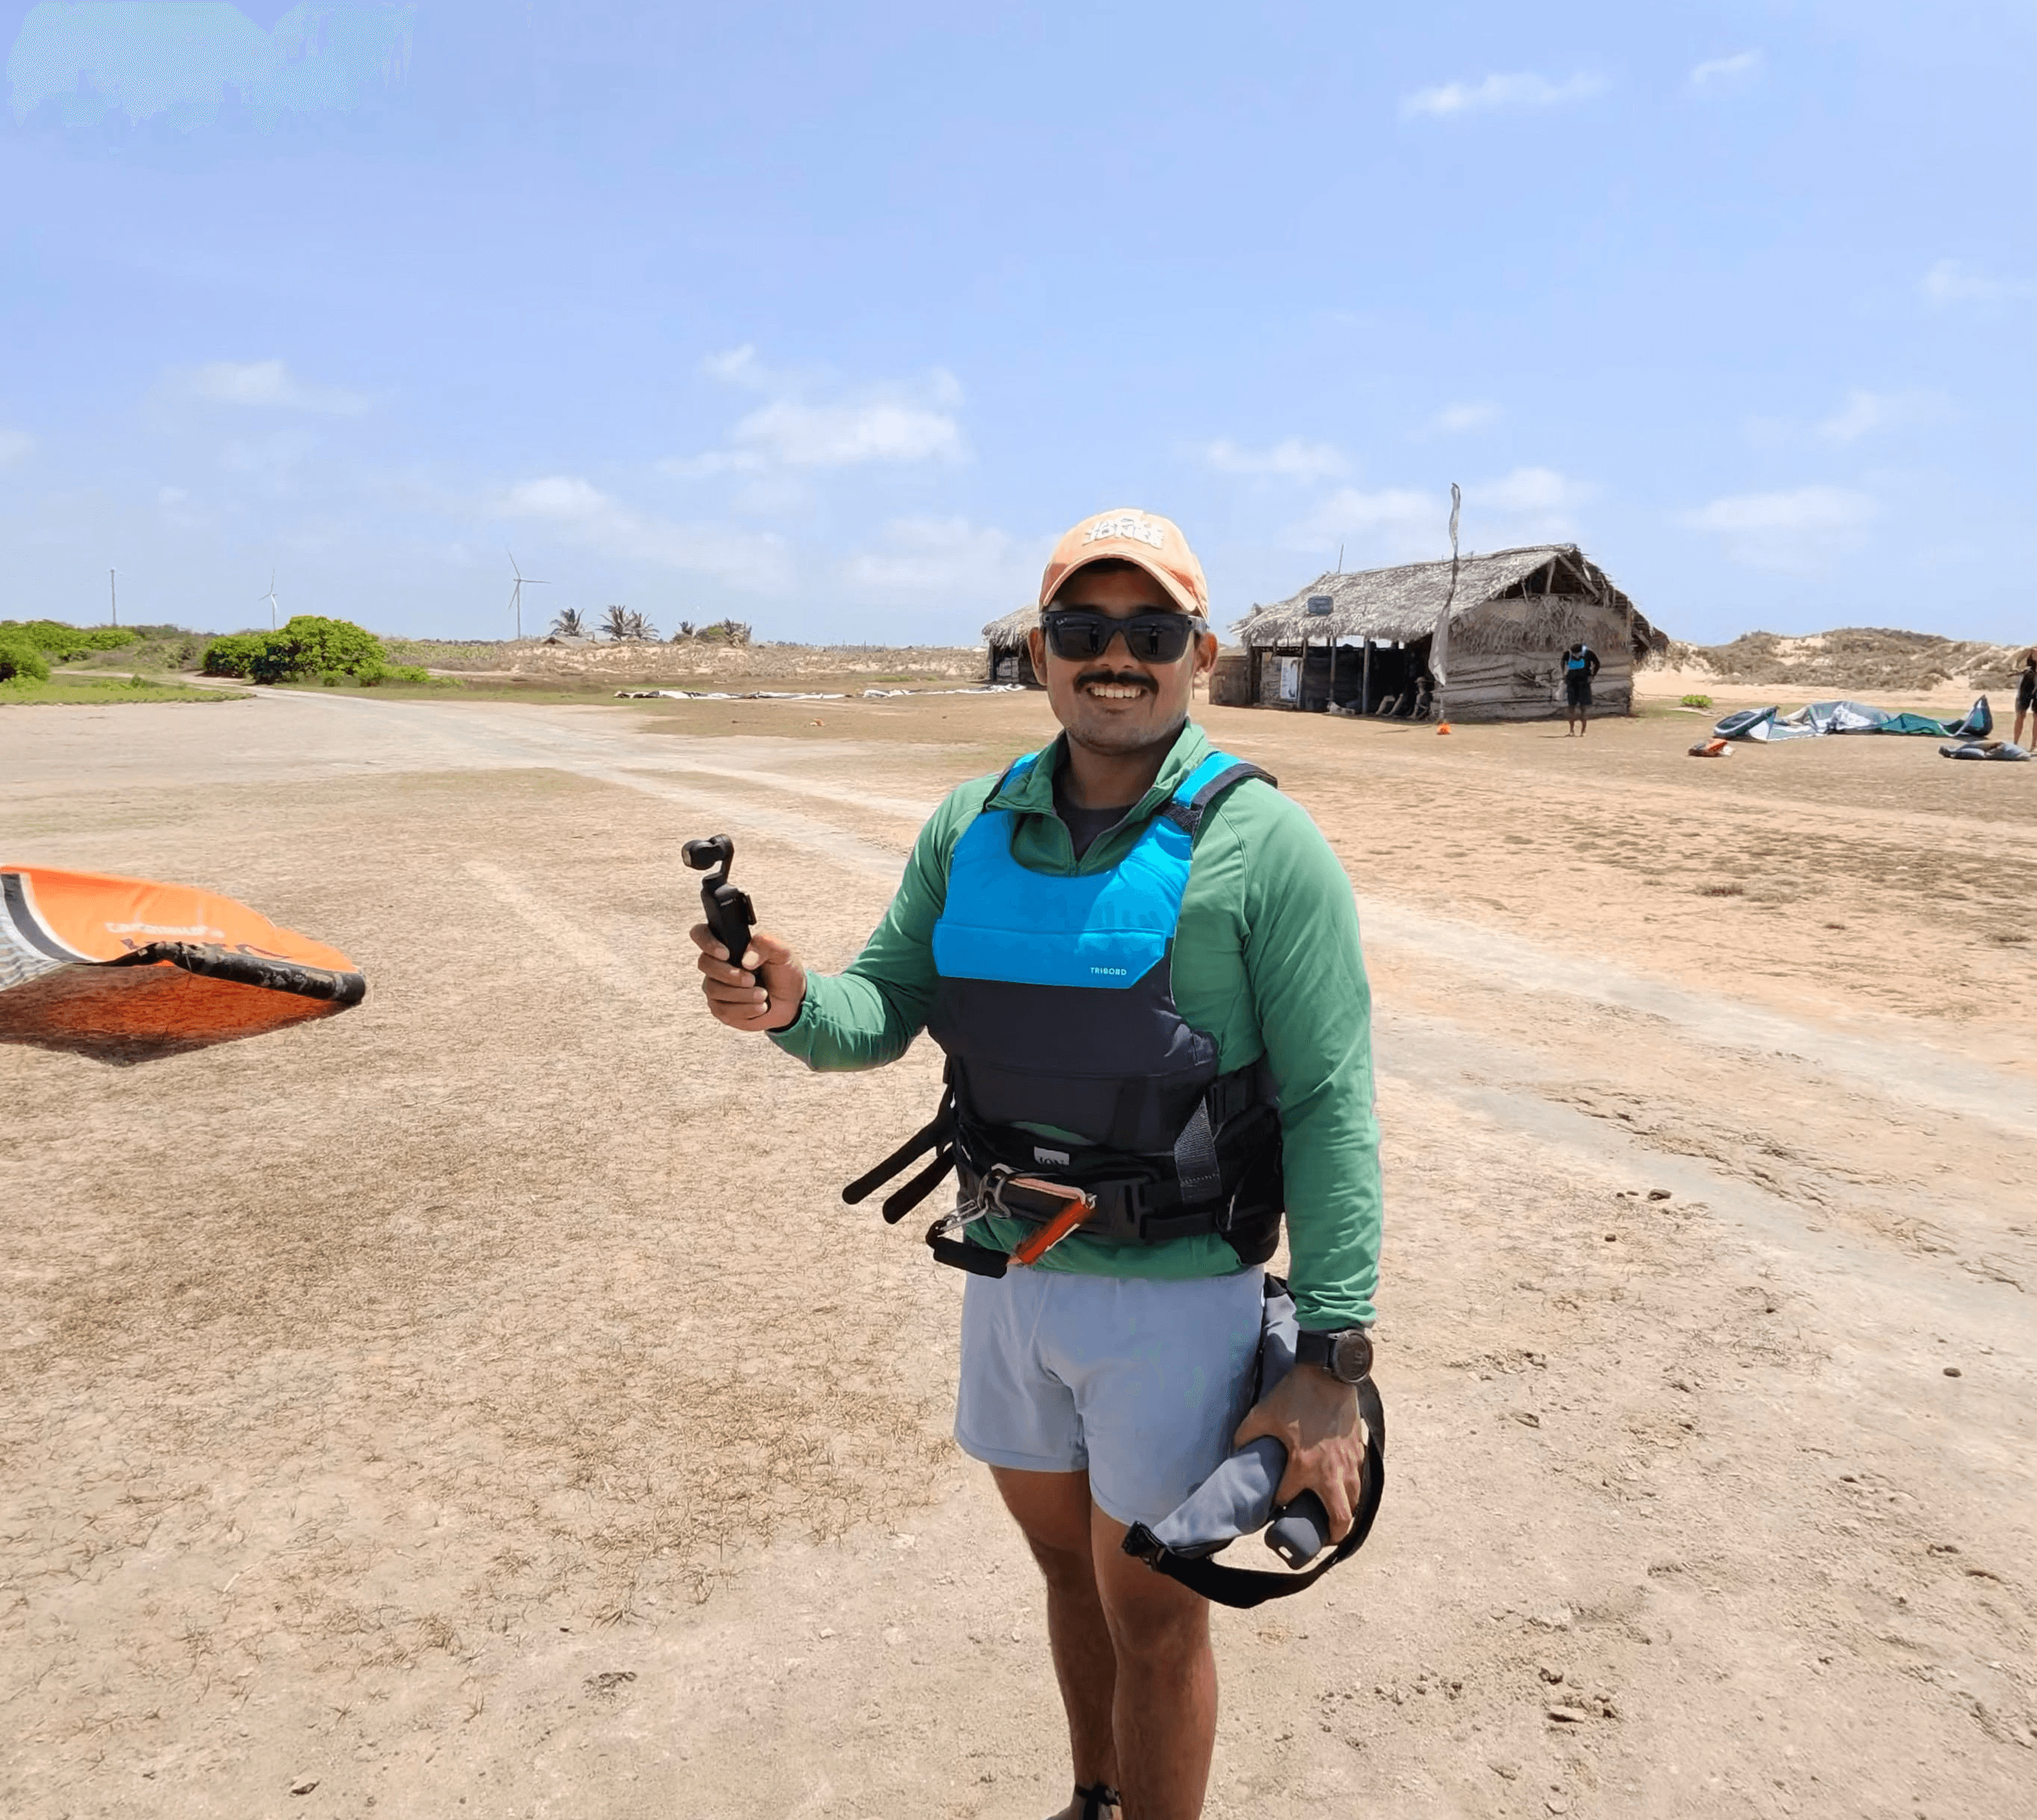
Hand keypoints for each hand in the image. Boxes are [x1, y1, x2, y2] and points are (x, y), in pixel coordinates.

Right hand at [690, 923, 805, 1032]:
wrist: (792, 999)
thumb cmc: (783, 971)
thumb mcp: (783, 953)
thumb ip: (767, 945)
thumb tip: (746, 959)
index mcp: (729, 944)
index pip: (701, 933)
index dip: (707, 942)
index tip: (726, 954)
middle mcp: (718, 964)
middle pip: (704, 963)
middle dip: (729, 974)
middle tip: (752, 979)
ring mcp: (716, 986)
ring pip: (713, 989)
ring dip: (741, 994)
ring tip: (763, 995)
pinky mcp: (721, 1008)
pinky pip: (722, 1009)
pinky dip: (745, 1009)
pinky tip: (760, 1006)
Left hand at [1232, 1362, 1370, 1542]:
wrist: (1329, 1372)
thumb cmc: (1296, 1394)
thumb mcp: (1263, 1413)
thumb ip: (1247, 1435)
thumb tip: (1237, 1448)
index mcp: (1303, 1466)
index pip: (1287, 1498)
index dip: (1278, 1502)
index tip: (1273, 1502)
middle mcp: (1330, 1472)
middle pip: (1339, 1519)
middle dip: (1331, 1534)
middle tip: (1323, 1537)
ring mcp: (1349, 1462)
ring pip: (1354, 1502)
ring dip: (1344, 1512)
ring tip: (1334, 1515)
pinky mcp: (1359, 1450)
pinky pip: (1359, 1480)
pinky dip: (1352, 1490)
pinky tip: (1343, 1486)